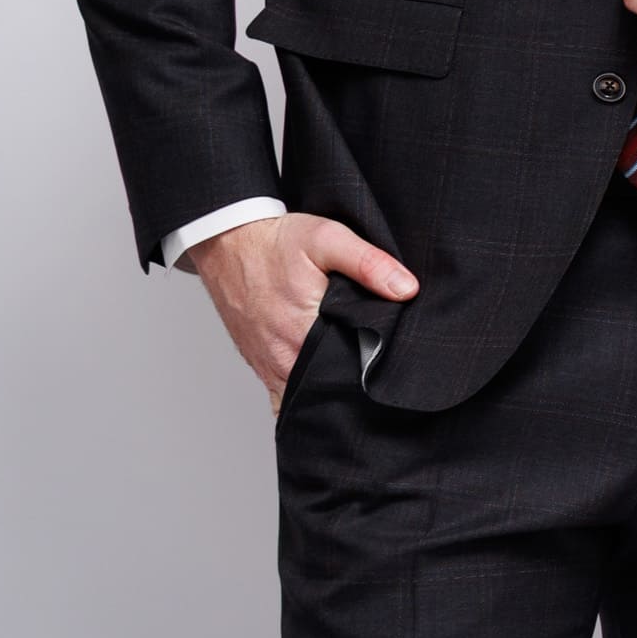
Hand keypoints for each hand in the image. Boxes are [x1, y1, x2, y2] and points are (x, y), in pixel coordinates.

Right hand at [187, 212, 417, 411]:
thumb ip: (368, 264)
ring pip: (309, 398)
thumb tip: (407, 290)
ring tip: (357, 378)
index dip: (379, 370)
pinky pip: (286, 399)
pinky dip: (306, 399)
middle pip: (333, 389)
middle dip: (358, 385)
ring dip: (332, 392)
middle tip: (381, 371)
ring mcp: (271, 368)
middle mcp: (284, 360)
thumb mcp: (327, 238)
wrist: (229, 243)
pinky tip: (325, 388)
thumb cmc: (276, 242)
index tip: (396, 362)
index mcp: (304, 334)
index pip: (354, 372)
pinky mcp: (262, 367)